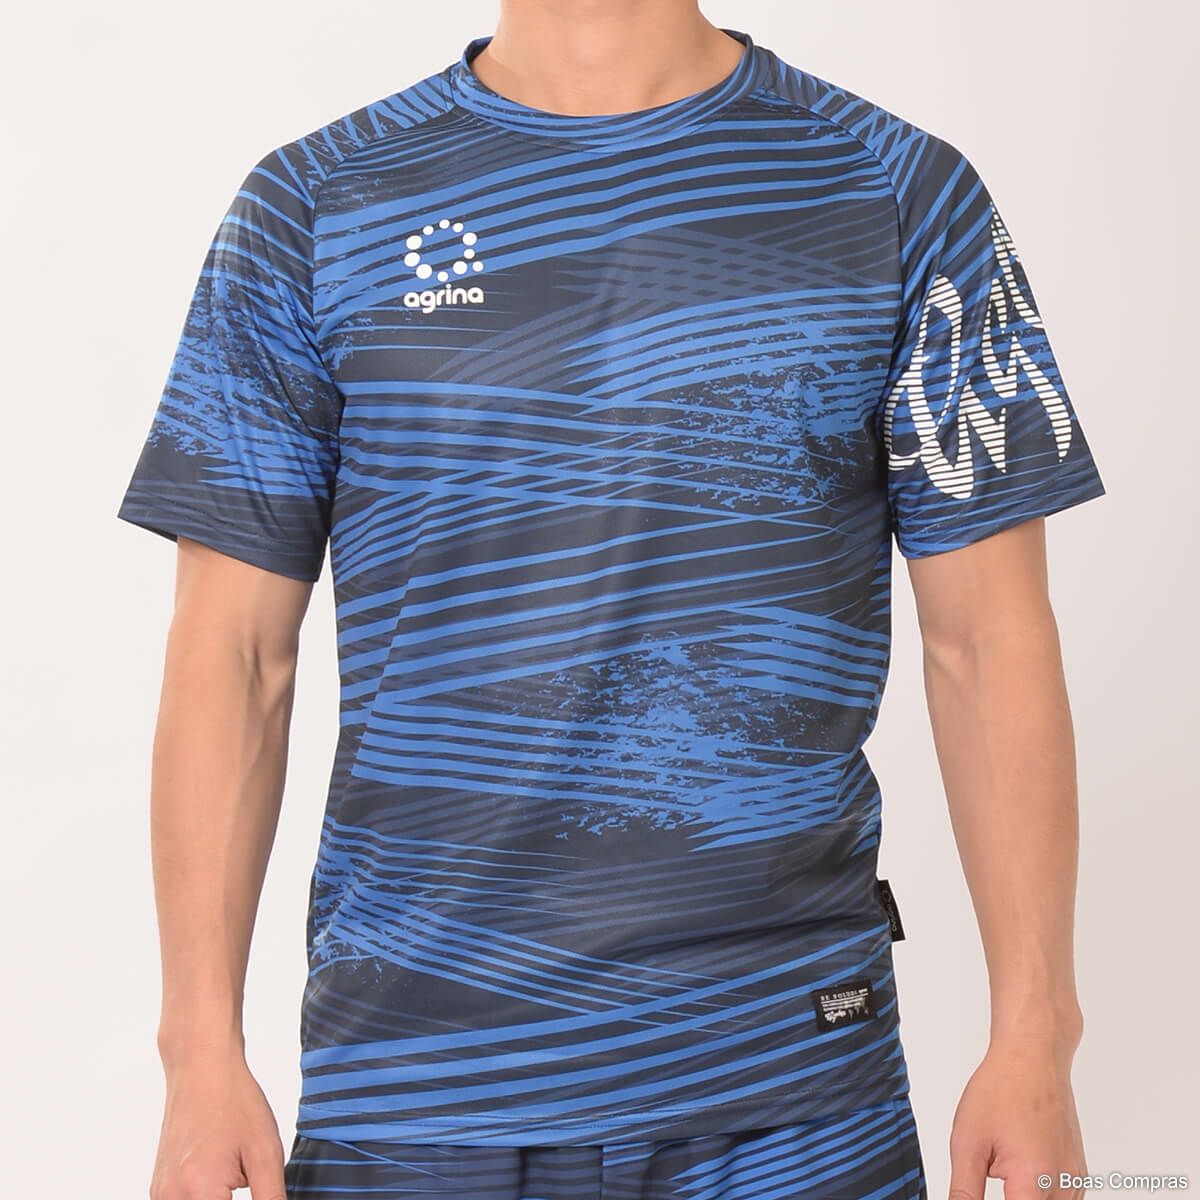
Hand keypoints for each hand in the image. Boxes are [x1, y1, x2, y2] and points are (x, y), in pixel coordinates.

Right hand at [150, 1045, 285, 1199]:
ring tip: (234, 1171)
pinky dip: (206, 1195)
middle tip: (246, 1173)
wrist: (201, 1068)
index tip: (261, 1190)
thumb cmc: (233, 1101)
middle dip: (230, 1199)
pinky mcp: (159, 1188)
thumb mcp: (266, 1153)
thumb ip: (271, 1199)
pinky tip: (220, 1174)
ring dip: (219, 1199)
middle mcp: (171, 1199)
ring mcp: (160, 1195)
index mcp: (199, 1193)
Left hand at [948, 1043, 1086, 1199]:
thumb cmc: (1002, 1090)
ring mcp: (1074, 1181)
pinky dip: (1036, 1189)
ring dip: (1022, 1195)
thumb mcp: (967, 1142)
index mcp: (1035, 1182)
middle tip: (993, 1163)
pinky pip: (1058, 1197)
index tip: (980, 1186)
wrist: (1032, 1059)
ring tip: (1005, 1155)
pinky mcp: (1077, 1174)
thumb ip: (964, 1191)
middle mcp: (1063, 1187)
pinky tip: (1020, 1159)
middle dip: (1009, 1196)